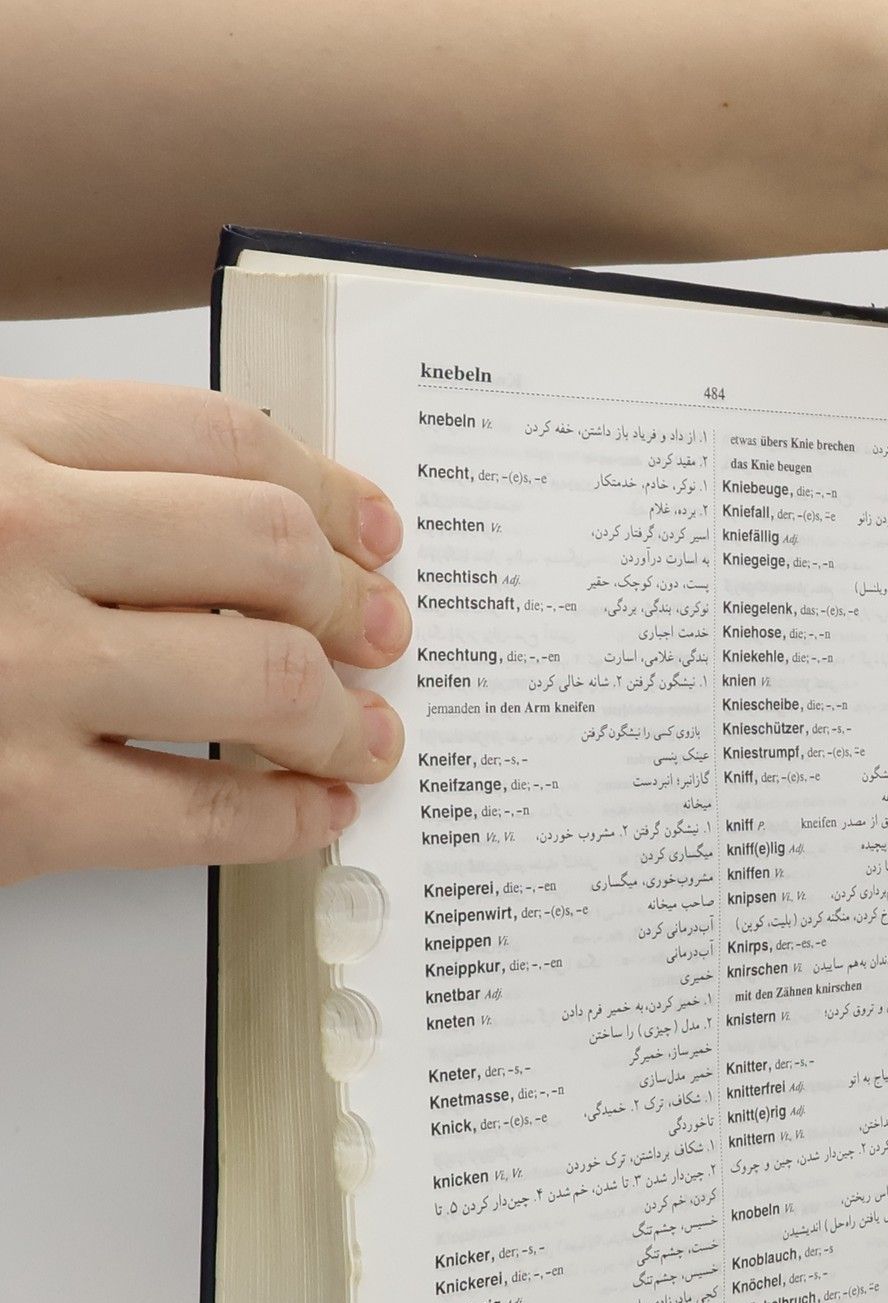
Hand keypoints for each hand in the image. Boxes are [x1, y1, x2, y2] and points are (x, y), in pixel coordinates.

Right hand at [0, 380, 408, 883]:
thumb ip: (43, 476)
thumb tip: (224, 524)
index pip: (213, 437)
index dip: (324, 487)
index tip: (371, 529)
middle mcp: (3, 535)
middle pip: (264, 548)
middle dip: (353, 598)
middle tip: (386, 632)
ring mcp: (14, 670)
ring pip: (264, 675)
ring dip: (344, 713)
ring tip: (366, 730)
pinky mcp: (18, 805)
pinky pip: (210, 809)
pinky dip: (292, 815)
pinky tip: (317, 810)